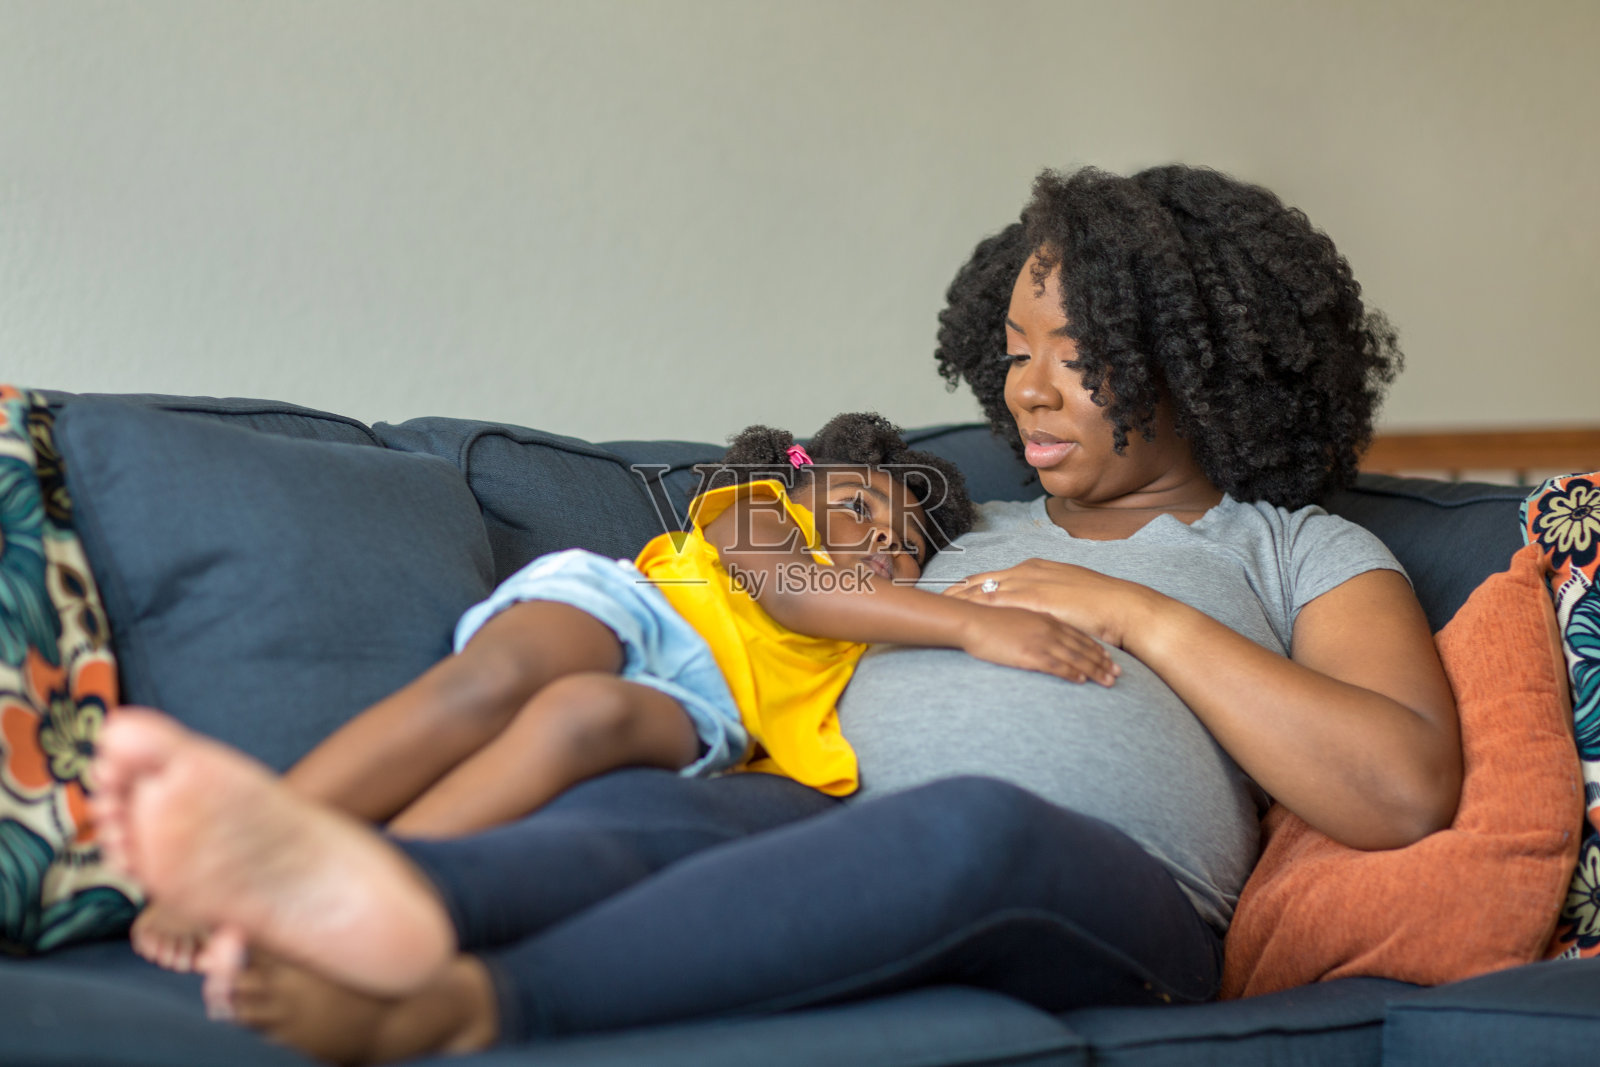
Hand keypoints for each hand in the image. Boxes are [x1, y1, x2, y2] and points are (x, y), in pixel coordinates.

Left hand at [944, 558, 1152, 649]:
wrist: (1123, 607)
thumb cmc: (1101, 605)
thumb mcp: (1068, 594)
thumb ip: (1050, 598)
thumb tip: (1041, 607)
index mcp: (1036, 568)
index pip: (995, 576)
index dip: (972, 584)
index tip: (954, 591)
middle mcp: (1028, 572)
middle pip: (982, 580)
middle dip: (958, 590)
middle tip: (935, 599)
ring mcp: (1030, 584)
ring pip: (983, 590)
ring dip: (960, 600)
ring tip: (938, 608)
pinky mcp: (1033, 600)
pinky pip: (996, 604)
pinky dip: (976, 608)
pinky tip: (960, 616)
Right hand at [958, 604, 1119, 685]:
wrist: (970, 620)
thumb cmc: (986, 620)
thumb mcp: (1014, 616)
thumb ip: (1030, 624)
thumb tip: (1037, 635)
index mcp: (1045, 617)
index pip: (1077, 633)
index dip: (1094, 646)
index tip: (1108, 657)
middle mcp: (1048, 627)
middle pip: (1082, 646)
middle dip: (1102, 660)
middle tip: (1118, 673)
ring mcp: (1041, 640)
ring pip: (1076, 657)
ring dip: (1095, 670)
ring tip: (1109, 681)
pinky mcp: (1031, 654)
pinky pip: (1058, 666)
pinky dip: (1073, 673)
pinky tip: (1083, 681)